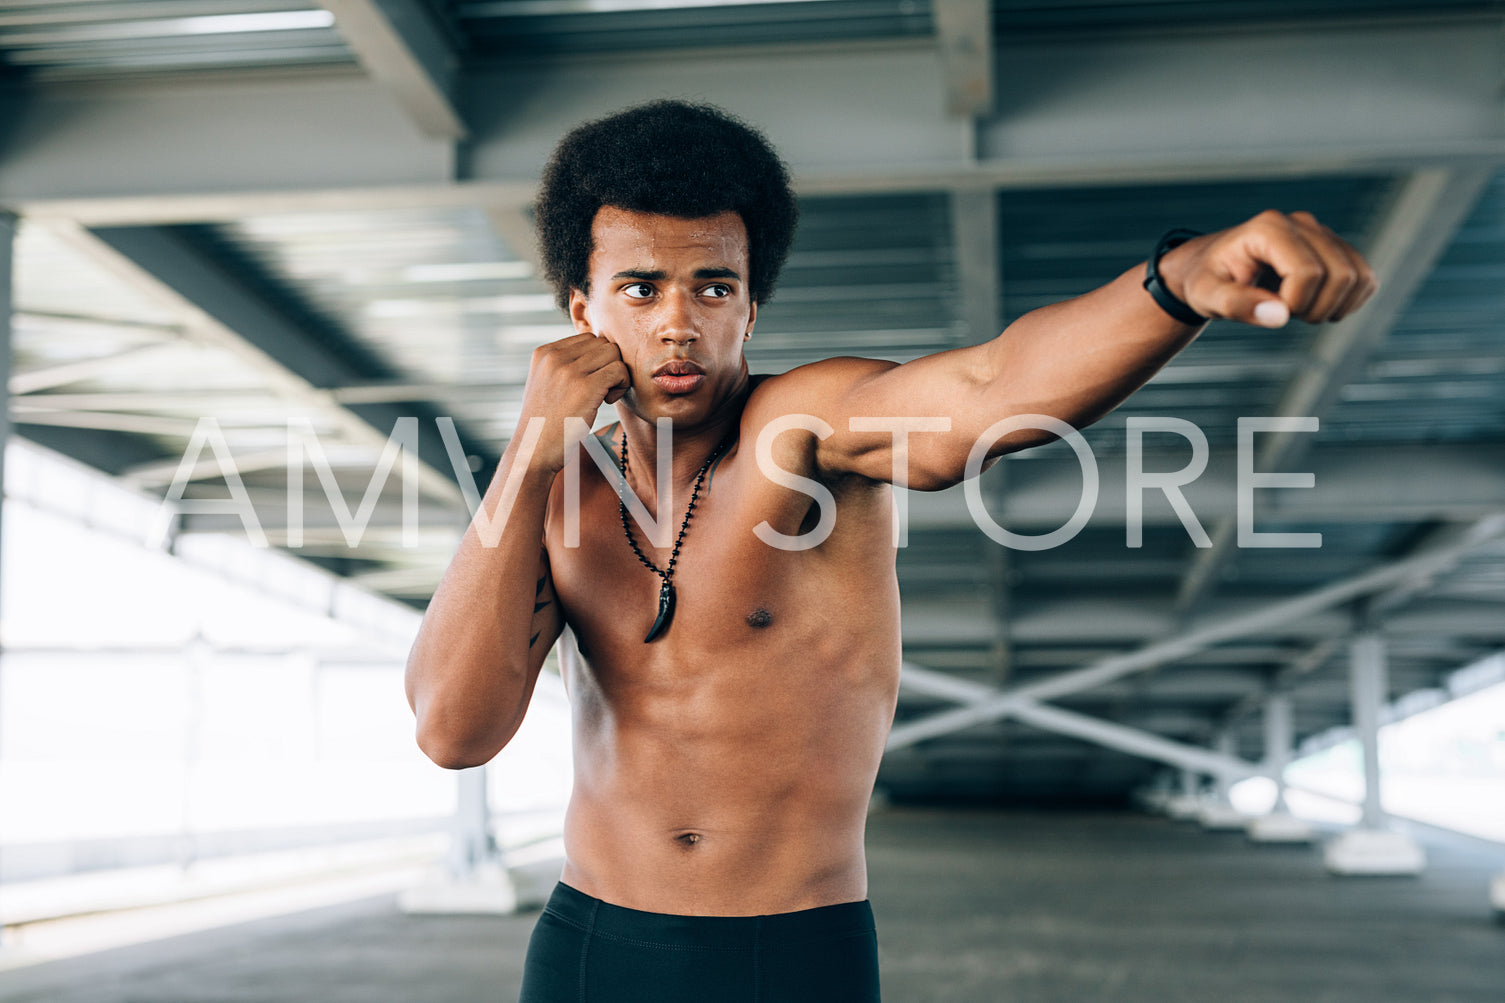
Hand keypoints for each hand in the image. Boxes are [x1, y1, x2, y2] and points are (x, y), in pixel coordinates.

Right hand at [516, 332, 630, 472]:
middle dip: (608, 365)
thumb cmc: (545, 423)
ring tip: (605, 396)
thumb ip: (563, 365)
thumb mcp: (546, 384)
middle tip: (601, 391)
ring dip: (617, 374)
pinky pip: (619, 370)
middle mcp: (554, 356)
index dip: (597, 359)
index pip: (586, 338)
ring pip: (613, 353)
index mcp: (544, 352)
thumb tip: (598, 351)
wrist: (533, 451)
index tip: (590, 383)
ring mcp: (568, 370)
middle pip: (602, 343)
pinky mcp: (585, 386)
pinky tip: (608, 402)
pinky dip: (622, 385)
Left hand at [1158, 210, 1378, 327]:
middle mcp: (1302, 223)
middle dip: (1316, 309)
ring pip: (1359, 277)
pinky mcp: (1335, 248)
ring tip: (1299, 309)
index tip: (1269, 310)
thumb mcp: (1206, 296)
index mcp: (1269, 229)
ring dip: (1334, 307)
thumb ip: (1237, 305)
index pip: (1307, 272)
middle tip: (1284, 314)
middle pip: (1340, 275)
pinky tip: (1318, 306)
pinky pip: (1366, 278)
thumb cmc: (1205, 280)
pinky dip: (1350, 302)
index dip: (1295, 303)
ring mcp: (1322, 233)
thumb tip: (1279, 315)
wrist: (1211, 267)